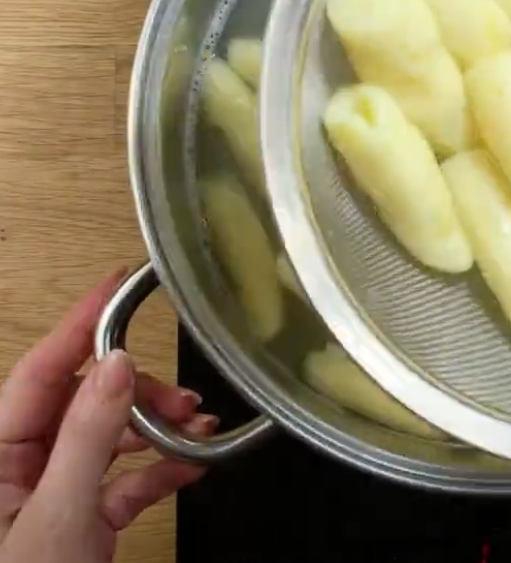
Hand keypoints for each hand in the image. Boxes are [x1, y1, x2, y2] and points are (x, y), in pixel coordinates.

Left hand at [0, 269, 216, 562]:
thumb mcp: (56, 516)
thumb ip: (87, 436)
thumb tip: (116, 365)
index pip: (41, 369)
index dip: (82, 323)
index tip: (121, 282)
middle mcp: (15, 465)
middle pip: (83, 400)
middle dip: (138, 394)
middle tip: (184, 401)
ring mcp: (46, 494)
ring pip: (106, 439)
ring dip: (156, 432)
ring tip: (201, 431)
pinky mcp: (74, 521)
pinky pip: (119, 481)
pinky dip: (157, 473)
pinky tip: (193, 469)